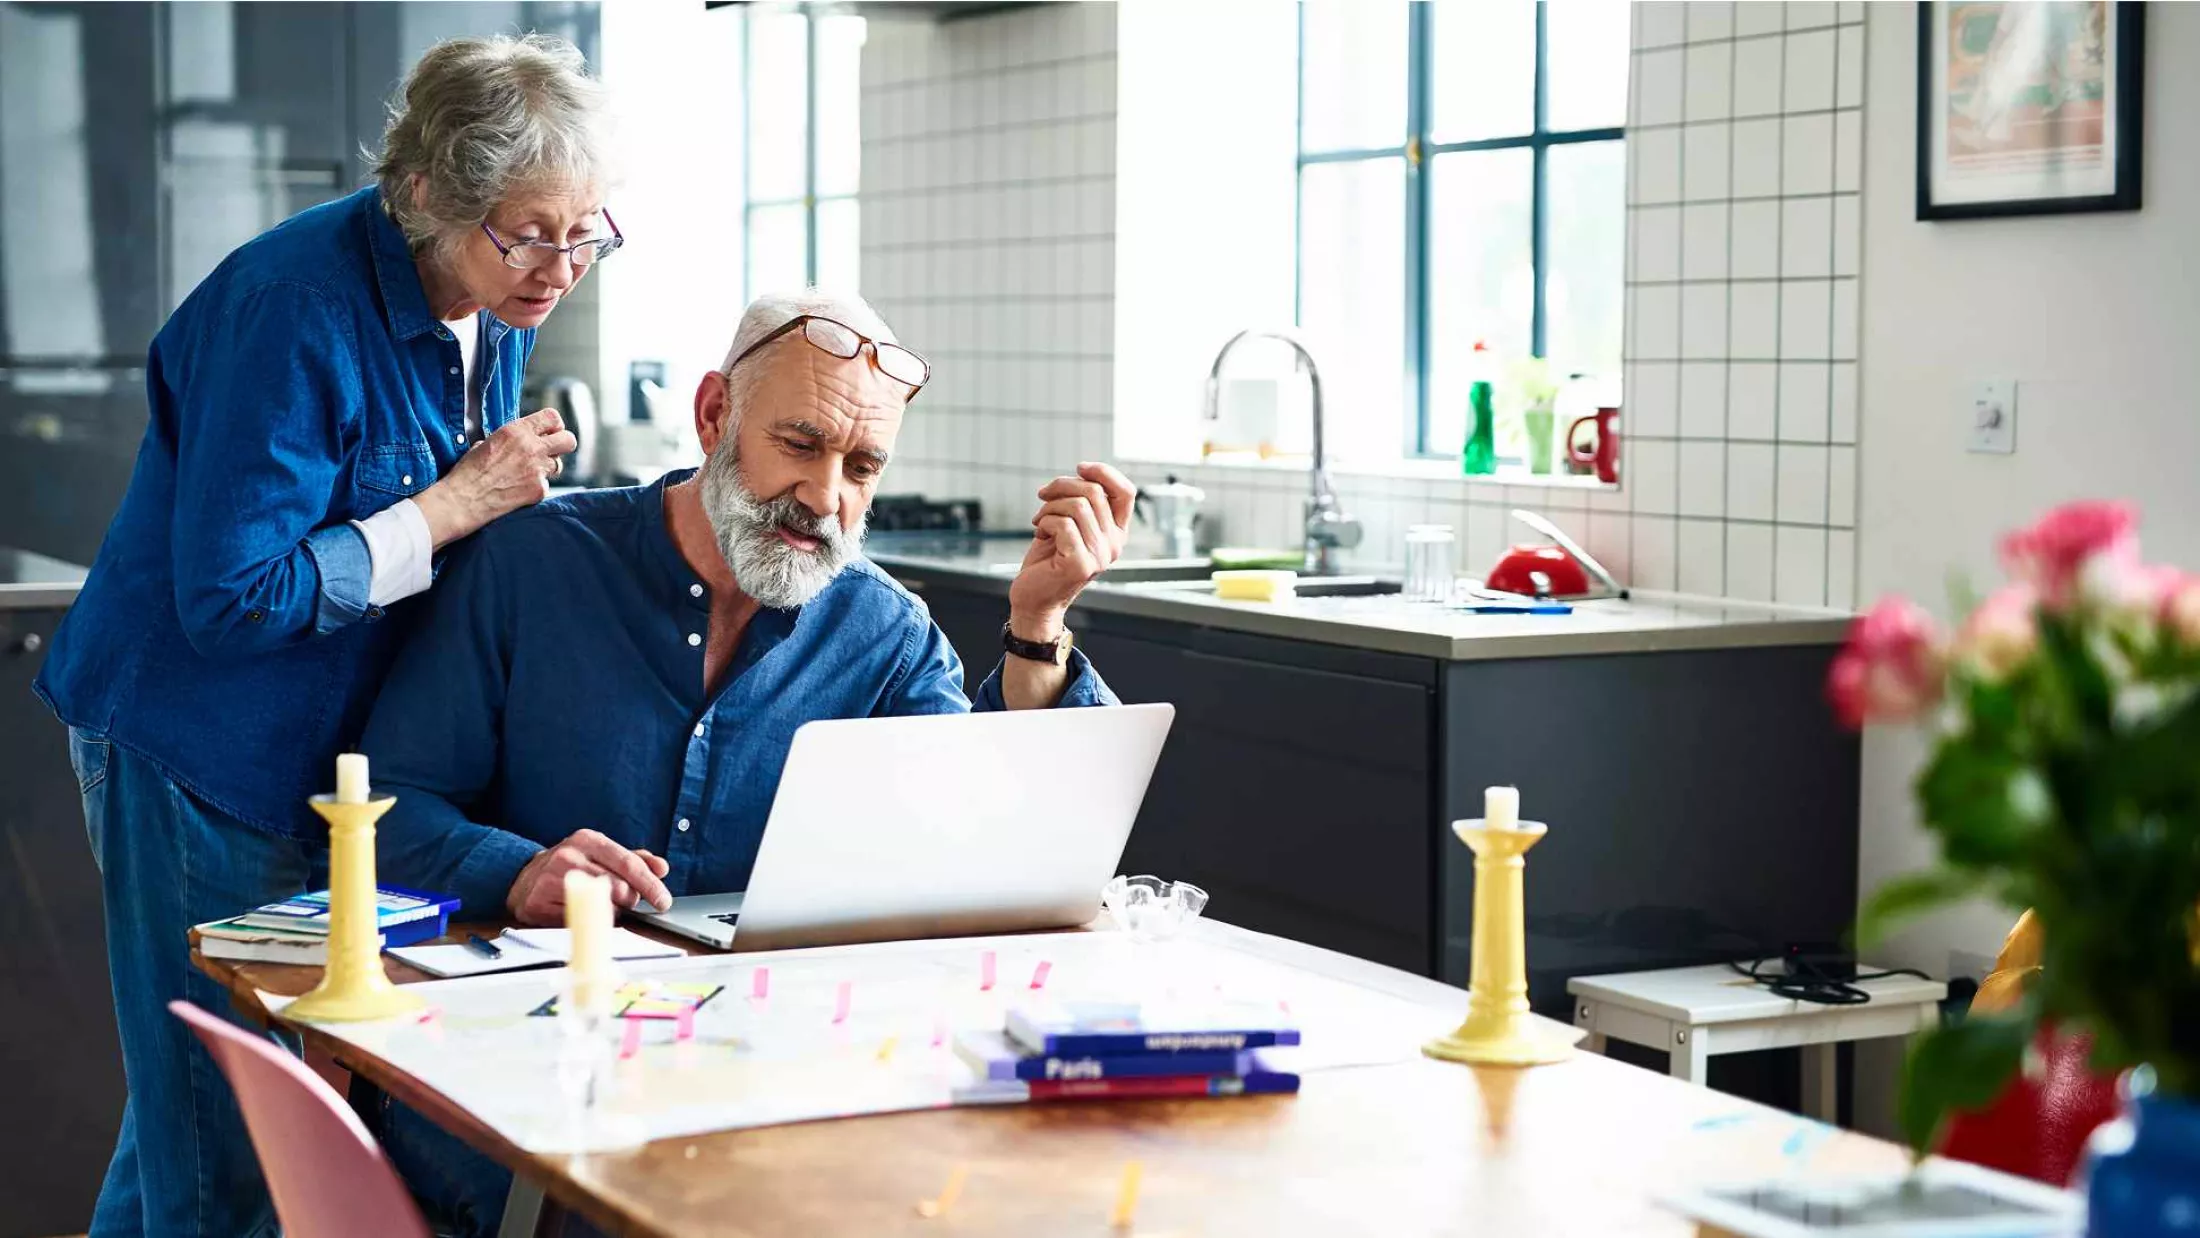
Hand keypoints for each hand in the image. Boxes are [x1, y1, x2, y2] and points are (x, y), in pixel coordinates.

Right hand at [414, 409, 577, 548]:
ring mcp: (538, 470)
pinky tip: (518, 490)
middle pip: (568, 440)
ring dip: (547, 468)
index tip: (551, 431)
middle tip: (552, 450)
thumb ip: (511, 439)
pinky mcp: (539, 489)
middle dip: (562, 444)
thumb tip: (522, 440)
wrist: (463, 499)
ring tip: (527, 473)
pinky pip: (546, 485)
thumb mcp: (488, 442)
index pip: (552, 417)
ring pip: (558, 465)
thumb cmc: (469, 471)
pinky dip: (536, 487)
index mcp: (517, 430)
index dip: (554, 425)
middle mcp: (532, 447)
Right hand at [505, 829, 673, 925]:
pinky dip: (586, 920)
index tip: (664, 901)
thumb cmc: (571, 866)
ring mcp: (551, 878)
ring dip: (611, 911)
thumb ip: (634, 860)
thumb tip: (662, 868)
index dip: (650, 884)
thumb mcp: (602, 855)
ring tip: (604, 905)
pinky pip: (577, 919)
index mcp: (589, 840)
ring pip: (599, 904)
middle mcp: (569, 855)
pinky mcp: (538, 902)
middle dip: (630, 900)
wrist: (524, 878)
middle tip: (628, 903)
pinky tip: (582, 911)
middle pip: (618, 886)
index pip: (628, 863)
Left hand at [1007, 462, 1133, 639]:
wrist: (1033, 598)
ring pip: (1077, 506)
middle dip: (1062, 486)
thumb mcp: (1070, 524)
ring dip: (1049, 506)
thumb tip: (1083, 472)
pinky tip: (1039, 532)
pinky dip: (1044, 522)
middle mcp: (1114, 544)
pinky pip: (1063, 524)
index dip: (1104, 472)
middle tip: (1043, 496)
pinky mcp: (1080, 564)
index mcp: (1115, 532)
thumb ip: (1083, 502)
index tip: (1079, 467)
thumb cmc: (1048, 559)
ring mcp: (1100, 556)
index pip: (1126, 492)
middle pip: (1094, 492)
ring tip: (1040, 520)